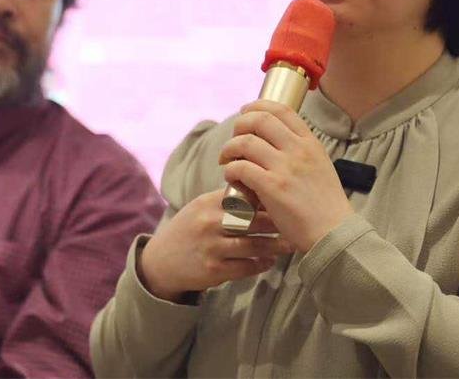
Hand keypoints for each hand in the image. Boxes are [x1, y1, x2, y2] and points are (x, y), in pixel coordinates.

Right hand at [138, 189, 292, 302]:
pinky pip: (246, 267)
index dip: (267, 198)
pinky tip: (270, 261)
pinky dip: (261, 264)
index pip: (244, 195)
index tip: (286, 200)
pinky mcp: (214, 270)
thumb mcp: (201, 207)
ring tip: (290, 244)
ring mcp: (212, 247)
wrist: (161, 261)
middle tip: (297, 222)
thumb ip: (227, 200)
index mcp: (208, 203)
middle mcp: (210, 222)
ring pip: (254, 244)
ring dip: (275, 245)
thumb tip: (263, 188)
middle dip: (278, 221)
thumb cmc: (189, 230)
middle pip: (253, 219)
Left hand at [219, 100, 353, 251]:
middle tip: (233, 139)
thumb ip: (299, 152)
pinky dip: (230, 170)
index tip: (245, 113)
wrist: (333, 234)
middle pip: (259, 120)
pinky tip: (231, 177)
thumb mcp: (320, 167)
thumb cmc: (324, 206)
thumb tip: (271, 141)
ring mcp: (285, 167)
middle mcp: (298, 150)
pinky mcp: (272, 187)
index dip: (257, 106)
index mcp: (311, 143)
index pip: (282, 109)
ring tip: (226, 160)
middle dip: (239, 125)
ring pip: (245, 142)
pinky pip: (240, 167)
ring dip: (229, 149)